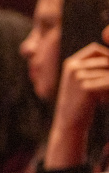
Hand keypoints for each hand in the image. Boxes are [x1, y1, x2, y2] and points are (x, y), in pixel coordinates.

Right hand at [44, 42, 108, 168]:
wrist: (69, 123)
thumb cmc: (79, 103)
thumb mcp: (81, 81)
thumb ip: (92, 68)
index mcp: (70, 63)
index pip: (94, 49)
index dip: (107, 56)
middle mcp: (73, 66)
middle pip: (104, 59)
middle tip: (106, 86)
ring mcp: (78, 76)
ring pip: (107, 71)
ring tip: (106, 96)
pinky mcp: (86, 87)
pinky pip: (107, 82)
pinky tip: (104, 101)